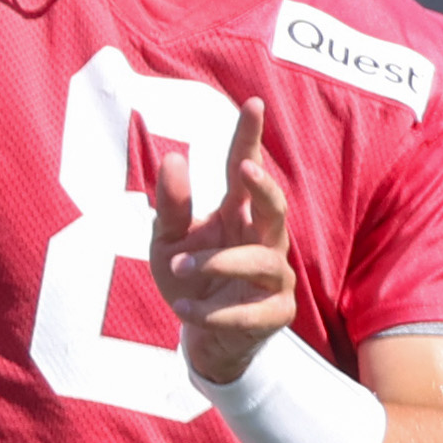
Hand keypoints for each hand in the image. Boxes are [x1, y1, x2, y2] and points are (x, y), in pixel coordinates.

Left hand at [141, 102, 298, 389]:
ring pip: (261, 260)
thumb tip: (174, 159)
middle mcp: (264, 240)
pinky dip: (214, 312)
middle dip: (265, 187)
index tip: (253, 103)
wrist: (201, 338)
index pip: (246, 168)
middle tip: (246, 171)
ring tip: (178, 267)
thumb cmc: (189, 280)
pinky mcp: (275, 314)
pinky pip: (250, 312)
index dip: (251, 137)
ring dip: (218, 263)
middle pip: (276, 207)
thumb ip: (170, 206)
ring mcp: (274, 278)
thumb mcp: (166, 242)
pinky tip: (183, 309)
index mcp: (238, 214)